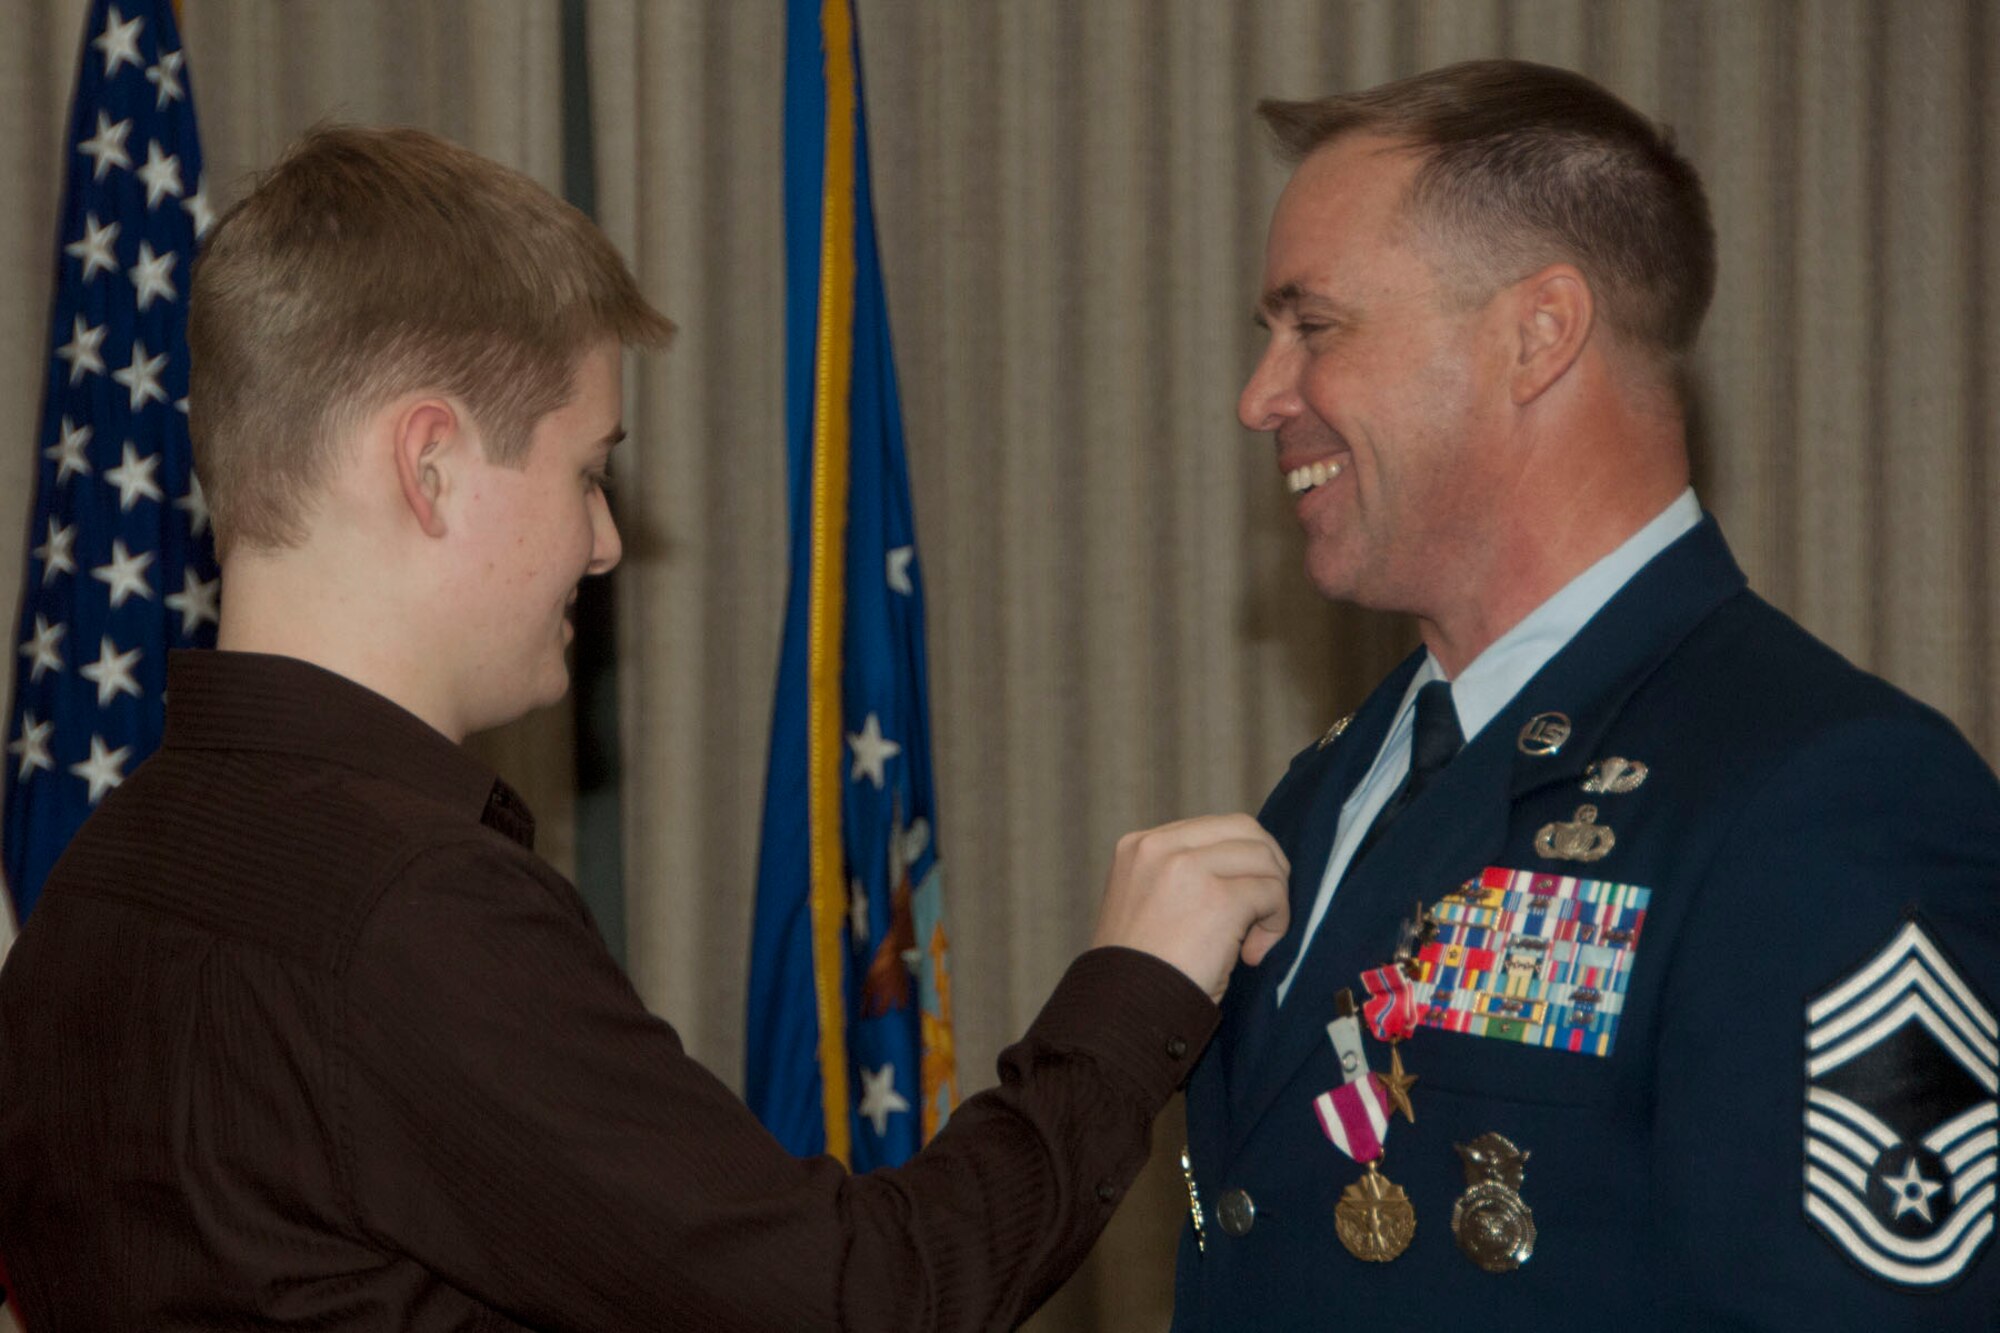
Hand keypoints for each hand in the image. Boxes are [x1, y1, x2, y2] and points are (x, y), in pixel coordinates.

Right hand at [1090, 814, 1290, 1001]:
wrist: (1125, 1011)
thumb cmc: (1139, 973)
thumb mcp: (1149, 905)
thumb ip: (1184, 877)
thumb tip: (1247, 869)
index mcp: (1139, 846)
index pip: (1214, 828)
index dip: (1240, 862)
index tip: (1239, 905)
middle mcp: (1159, 847)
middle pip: (1245, 830)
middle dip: (1268, 869)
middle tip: (1265, 913)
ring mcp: (1188, 868)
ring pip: (1264, 859)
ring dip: (1273, 899)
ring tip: (1253, 942)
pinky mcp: (1219, 897)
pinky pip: (1271, 893)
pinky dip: (1276, 924)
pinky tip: (1252, 955)